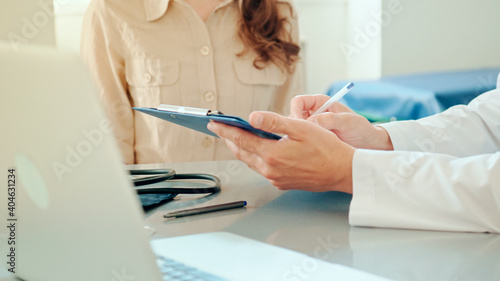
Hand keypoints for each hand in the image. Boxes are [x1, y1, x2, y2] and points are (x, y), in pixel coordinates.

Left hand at [207, 111, 353, 192]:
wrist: (342, 172)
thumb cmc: (326, 148)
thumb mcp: (301, 128)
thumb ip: (274, 122)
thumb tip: (252, 117)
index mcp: (272, 154)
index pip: (241, 139)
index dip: (226, 130)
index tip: (214, 123)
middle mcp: (270, 169)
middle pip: (242, 153)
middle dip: (229, 140)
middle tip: (219, 130)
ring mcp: (276, 178)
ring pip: (251, 162)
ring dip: (241, 149)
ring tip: (234, 138)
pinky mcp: (282, 183)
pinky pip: (262, 169)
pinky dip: (254, 158)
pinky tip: (256, 151)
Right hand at [290, 95, 392, 149]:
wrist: (369, 146)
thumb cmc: (361, 129)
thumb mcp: (347, 122)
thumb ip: (329, 120)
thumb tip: (310, 122)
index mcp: (321, 103)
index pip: (298, 102)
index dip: (294, 111)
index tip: (297, 124)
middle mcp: (314, 114)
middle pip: (293, 117)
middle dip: (293, 127)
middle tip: (298, 139)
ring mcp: (313, 129)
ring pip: (295, 131)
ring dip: (297, 138)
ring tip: (305, 147)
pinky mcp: (314, 142)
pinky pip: (301, 142)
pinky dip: (301, 147)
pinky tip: (308, 153)